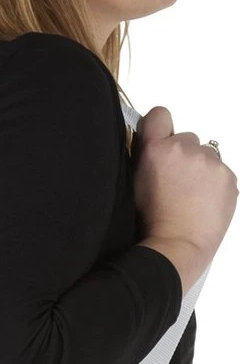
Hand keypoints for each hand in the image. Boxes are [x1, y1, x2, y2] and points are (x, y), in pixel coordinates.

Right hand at [132, 105, 237, 281]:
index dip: (158, 128)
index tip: (159, 141)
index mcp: (155, 150)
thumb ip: (146, 160)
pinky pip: (220, 173)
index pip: (159, 116)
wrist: (177, 248)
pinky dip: (213, 185)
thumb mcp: (134, 187)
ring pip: (205, 156)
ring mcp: (209, 162)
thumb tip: (155, 149)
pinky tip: (202, 204)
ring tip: (189, 198)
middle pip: (185, 140)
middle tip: (174, 185)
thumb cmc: (150, 225)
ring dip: (199, 171)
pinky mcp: (228, 176)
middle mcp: (184, 148)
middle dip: (181, 157)